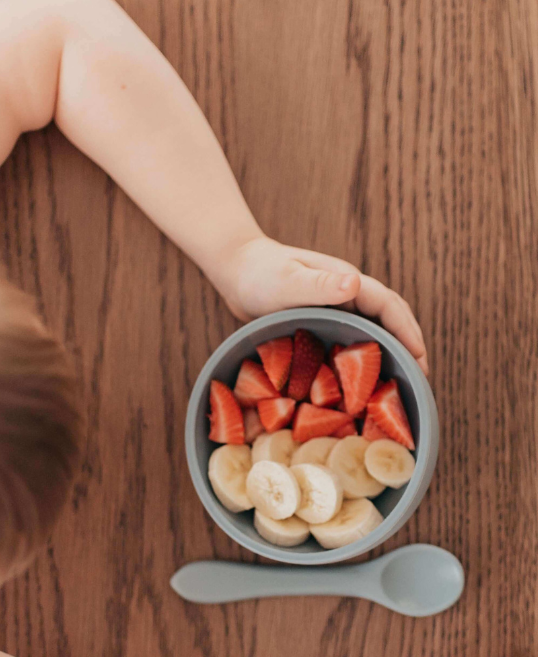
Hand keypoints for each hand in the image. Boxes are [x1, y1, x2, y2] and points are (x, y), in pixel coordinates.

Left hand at [213, 236, 428, 375]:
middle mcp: (346, 295)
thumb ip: (318, 285)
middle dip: (407, 347)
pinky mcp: (318, 322)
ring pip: (369, 332)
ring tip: (395, 387)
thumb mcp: (287, 281)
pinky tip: (356, 384)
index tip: (421, 359)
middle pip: (387, 321)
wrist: (235, 269)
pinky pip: (346, 342)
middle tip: (418, 381)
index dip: (408, 331)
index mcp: (347, 283)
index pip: (389, 307)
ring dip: (385, 355)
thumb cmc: (259, 272)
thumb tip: (355, 285)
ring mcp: (333, 309)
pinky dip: (358, 360)